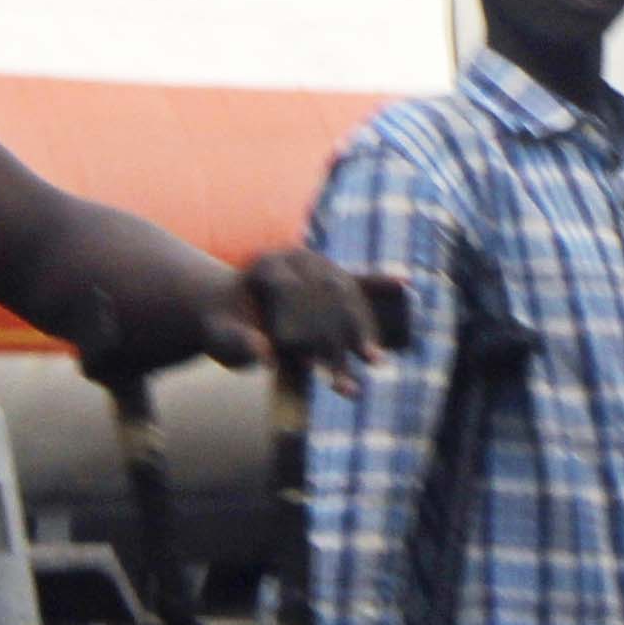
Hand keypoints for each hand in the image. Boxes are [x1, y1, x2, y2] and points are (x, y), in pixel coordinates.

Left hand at [214, 245, 389, 379]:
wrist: (226, 306)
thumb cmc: (220, 326)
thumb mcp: (218, 336)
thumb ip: (238, 343)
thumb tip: (265, 354)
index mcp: (267, 265)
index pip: (293, 293)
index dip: (302, 331)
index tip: (309, 365)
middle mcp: (296, 258)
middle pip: (328, 293)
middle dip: (344, 335)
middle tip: (358, 366)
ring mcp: (314, 264)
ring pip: (347, 294)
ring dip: (363, 330)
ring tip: (376, 361)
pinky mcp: (327, 276)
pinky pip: (357, 280)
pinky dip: (379, 282)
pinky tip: (404, 283)